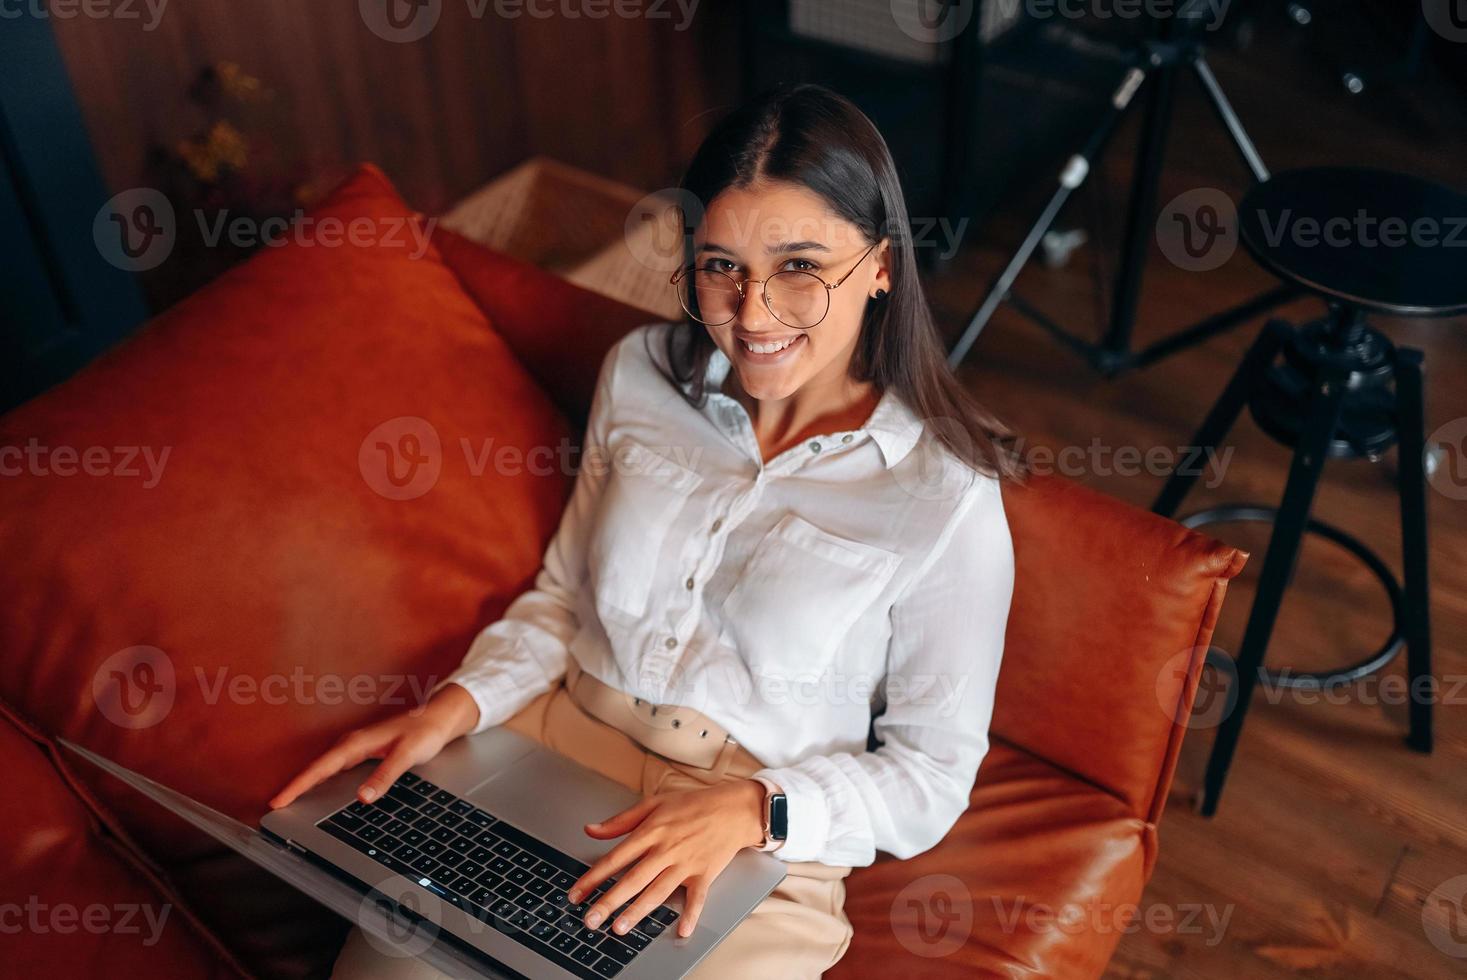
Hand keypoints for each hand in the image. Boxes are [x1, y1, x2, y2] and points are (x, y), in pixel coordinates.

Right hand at [268, 683, 480, 808]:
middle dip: (294, 787)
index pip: (319, 768)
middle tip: (274, 809)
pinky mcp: (361, 753)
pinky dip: (320, 780)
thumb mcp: (407, 755)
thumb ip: (385, 776)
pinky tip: (316, 792)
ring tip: (287, 804)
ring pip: (323, 769)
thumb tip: (363, 798)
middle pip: (315, 769)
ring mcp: (355, 748)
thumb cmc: (424, 732)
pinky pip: (333, 769)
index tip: (278, 801)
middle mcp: (351, 745)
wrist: (438, 718)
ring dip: (305, 784)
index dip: (297, 786)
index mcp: (356, 744)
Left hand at [567, 778, 765, 939]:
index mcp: (651, 831)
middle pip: (633, 879)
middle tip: (591, 920)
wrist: (733, 808)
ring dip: (638, 911)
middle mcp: (666, 850)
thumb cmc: (693, 804)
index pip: (616, 858)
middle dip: (609, 901)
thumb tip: (591, 829)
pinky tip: (681, 930)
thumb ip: (620, 821)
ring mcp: (686, 864)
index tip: (576, 894)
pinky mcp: (705, 874)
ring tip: (619, 928)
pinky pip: (697, 899)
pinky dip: (691, 915)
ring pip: (658, 891)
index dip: (594, 877)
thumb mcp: (654, 803)